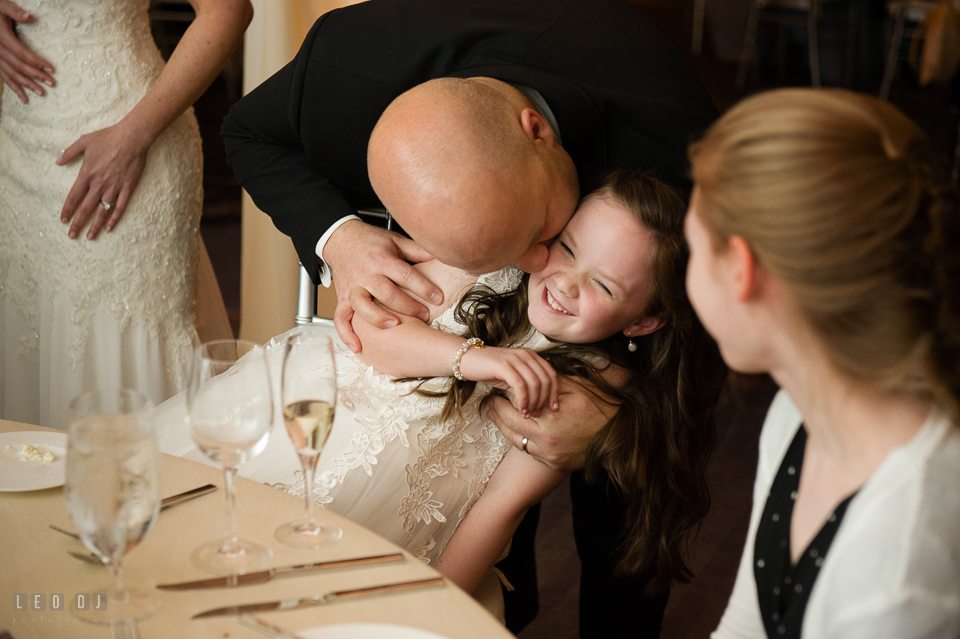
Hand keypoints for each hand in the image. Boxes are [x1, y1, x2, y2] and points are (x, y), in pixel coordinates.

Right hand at [0, 0, 54, 103]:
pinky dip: (14, 88)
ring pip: (11, 74)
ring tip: (41, 93)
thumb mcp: (3, 6)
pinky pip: (4, 77)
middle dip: (35, 75)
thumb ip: (15, 12)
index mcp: (2, 38)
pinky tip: (24, 99)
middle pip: (18, 66)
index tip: (51, 69)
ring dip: (26, 85)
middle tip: (51, 83)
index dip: (37, 62)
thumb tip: (29, 17)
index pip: (22, 53)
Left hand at [57, 120, 150, 238]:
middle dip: (78, 223)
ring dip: (95, 225)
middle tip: (72, 235)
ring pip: (102, 211)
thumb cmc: (108, 137)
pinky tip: (109, 228)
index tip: (63, 220)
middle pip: (86, 208)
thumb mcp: (84, 141)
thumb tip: (57, 162)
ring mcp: (114, 187)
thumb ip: (69, 152)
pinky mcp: (127, 188)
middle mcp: (99, 184)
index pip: (73, 197)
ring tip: (89, 236)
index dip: (67, 210)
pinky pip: (119, 207)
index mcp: (87, 174)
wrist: (132, 138)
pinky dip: (114, 219)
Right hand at [324, 219, 442, 352]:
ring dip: (379, 318)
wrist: (340, 238)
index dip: (424, 288)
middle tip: (425, 316)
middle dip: (408, 307)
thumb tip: (441, 255)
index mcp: (382, 259)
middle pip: (387, 294)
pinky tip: (358, 347)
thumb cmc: (372, 241)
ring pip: (363, 306)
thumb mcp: (395, 241)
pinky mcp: (342, 297)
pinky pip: (340, 318)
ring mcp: (352, 287)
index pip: (406, 275)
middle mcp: (366, 274)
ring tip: (396, 325)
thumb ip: (417, 251)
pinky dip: (346, 334)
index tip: (439, 298)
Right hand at [459, 346, 557, 417]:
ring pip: (534, 384)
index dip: (555, 393)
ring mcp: (515, 359)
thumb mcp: (512, 376)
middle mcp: (526, 355)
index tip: (554, 408)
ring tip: (528, 414)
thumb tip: (540, 403)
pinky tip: (520, 410)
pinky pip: (520, 386)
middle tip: (538, 414)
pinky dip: (523, 400)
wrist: (467, 359)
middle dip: (544, 400)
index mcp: (531, 355)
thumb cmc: (490, 370)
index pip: (551, 374)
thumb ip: (526, 384)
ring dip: (533, 402)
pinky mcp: (504, 366)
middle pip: (545, 380)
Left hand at [485, 377, 614, 471]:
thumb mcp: (576, 388)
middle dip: (496, 410)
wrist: (619, 437)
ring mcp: (549, 455)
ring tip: (493, 413)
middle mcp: (546, 440)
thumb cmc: (599, 408)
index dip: (504, 394)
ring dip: (502, 426)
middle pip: (509, 423)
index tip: (497, 386)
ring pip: (514, 440)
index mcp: (551, 419)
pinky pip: (527, 450)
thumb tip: (530, 372)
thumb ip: (550, 382)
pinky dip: (519, 438)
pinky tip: (514, 428)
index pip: (516, 404)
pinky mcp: (552, 464)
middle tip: (488, 401)